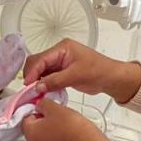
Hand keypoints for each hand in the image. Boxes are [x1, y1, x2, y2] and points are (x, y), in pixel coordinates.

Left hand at [22, 99, 114, 140]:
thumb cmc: (71, 124)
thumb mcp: (54, 107)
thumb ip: (42, 104)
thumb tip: (40, 106)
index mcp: (30, 133)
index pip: (26, 118)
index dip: (36, 112)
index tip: (47, 110)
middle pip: (34, 131)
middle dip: (42, 124)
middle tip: (56, 118)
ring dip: (49, 135)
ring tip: (63, 128)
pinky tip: (66, 139)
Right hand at [23, 39, 140, 103]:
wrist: (112, 78)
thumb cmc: (99, 71)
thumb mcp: (76, 76)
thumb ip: (55, 80)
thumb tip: (38, 86)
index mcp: (62, 48)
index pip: (41, 58)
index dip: (33, 72)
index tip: (28, 85)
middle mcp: (59, 53)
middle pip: (38, 62)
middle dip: (32, 76)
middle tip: (30, 90)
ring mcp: (60, 62)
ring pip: (41, 71)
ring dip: (38, 81)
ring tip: (36, 93)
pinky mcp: (62, 71)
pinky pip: (48, 77)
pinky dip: (44, 84)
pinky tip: (44, 92)